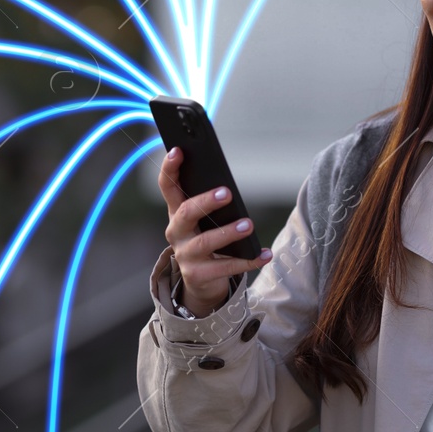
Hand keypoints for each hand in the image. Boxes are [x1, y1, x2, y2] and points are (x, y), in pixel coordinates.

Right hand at [157, 146, 272, 315]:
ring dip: (228, 232)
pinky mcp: (198, 275)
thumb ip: (210, 203)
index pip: (167, 186)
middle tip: (227, 193)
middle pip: (187, 213)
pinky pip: (225, 267)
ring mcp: (185, 255)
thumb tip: (229, 187)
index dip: (169, 168)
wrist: (200, 281)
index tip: (178, 150)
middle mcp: (176, 232)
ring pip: (205, 242)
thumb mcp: (204, 221)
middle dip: (206, 201)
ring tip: (248, 225)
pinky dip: (248, 260)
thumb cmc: (206, 239)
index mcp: (176, 213)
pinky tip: (265, 254)